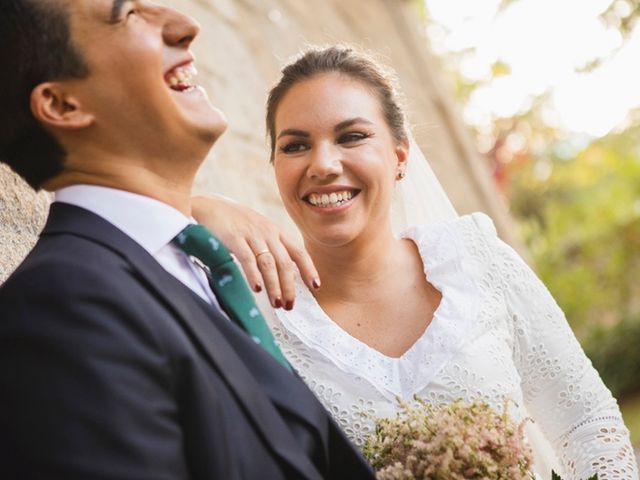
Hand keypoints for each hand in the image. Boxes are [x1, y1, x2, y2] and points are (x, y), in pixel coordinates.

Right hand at [191, 195, 319, 309]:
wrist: (209, 206)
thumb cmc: (235, 223)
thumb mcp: (259, 230)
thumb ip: (271, 247)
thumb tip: (285, 275)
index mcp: (276, 231)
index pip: (298, 252)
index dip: (308, 269)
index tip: (315, 286)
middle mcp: (267, 232)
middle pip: (284, 262)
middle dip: (289, 286)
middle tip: (289, 305)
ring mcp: (251, 235)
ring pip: (269, 264)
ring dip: (274, 286)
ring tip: (276, 303)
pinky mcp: (234, 238)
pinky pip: (247, 259)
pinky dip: (254, 275)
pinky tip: (257, 289)